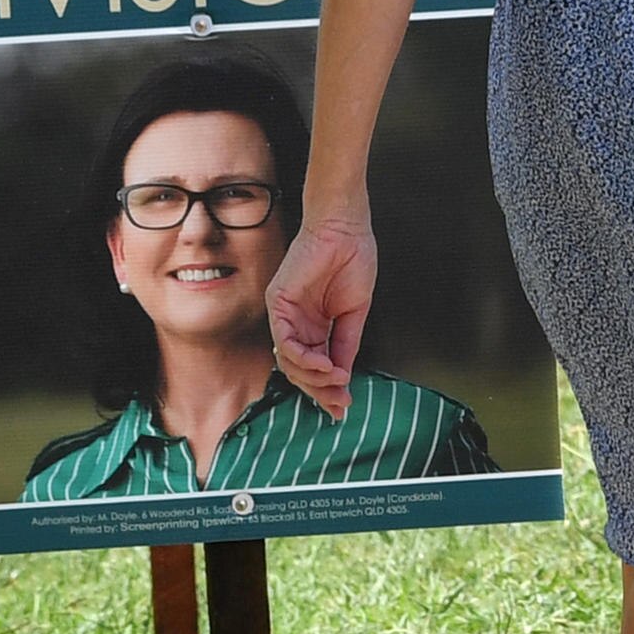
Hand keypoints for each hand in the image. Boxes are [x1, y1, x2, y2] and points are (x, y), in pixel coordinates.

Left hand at [269, 206, 375, 416]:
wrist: (347, 228)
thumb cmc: (353, 260)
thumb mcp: (354, 314)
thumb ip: (346, 345)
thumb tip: (343, 376)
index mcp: (314, 324)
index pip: (314, 366)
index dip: (327, 389)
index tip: (344, 406)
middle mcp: (296, 322)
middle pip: (299, 370)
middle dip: (320, 391)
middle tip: (339, 404)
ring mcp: (285, 313)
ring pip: (289, 361)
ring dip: (314, 378)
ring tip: (337, 380)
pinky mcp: (279, 302)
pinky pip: (285, 341)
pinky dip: (304, 358)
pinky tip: (325, 365)